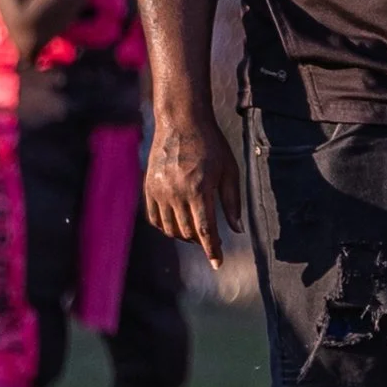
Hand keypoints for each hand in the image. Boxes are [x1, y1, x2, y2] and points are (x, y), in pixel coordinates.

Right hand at [145, 110, 240, 267]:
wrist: (181, 122)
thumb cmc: (211, 145)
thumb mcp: (229, 171)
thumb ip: (232, 202)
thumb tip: (237, 229)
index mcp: (199, 189)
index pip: (205, 230)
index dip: (212, 249)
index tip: (218, 264)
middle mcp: (176, 193)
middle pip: (188, 232)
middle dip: (201, 242)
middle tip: (212, 241)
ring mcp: (159, 191)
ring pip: (170, 228)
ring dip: (184, 236)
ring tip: (196, 232)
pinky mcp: (148, 188)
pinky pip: (154, 218)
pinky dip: (166, 227)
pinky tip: (178, 224)